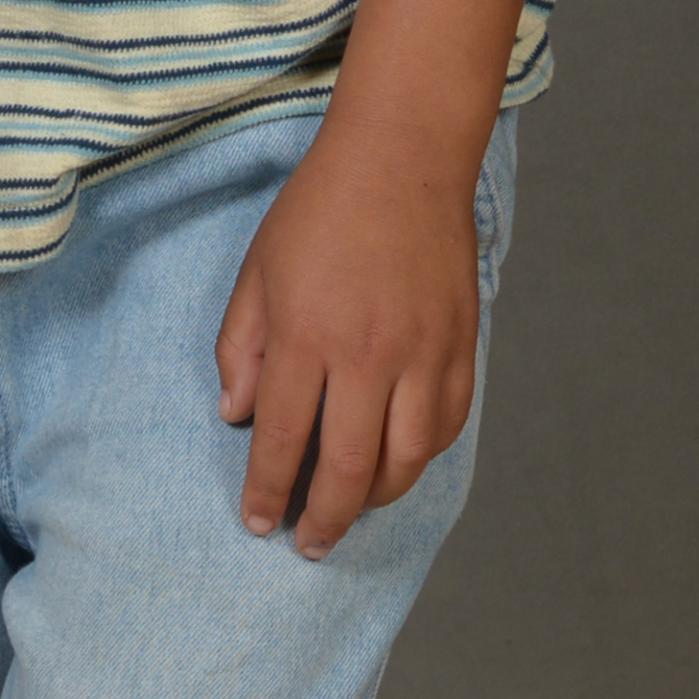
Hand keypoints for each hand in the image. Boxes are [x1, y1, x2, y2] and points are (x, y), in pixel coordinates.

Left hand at [214, 123, 480, 558]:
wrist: (402, 156)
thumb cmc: (320, 207)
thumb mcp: (258, 269)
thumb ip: (241, 346)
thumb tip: (236, 416)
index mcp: (308, 334)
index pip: (284, 438)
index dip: (268, 491)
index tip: (257, 522)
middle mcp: (369, 355)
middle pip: (349, 469)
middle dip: (324, 518)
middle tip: (308, 542)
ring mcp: (423, 354)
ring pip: (405, 462)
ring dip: (375, 499)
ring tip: (351, 507)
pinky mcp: (461, 346)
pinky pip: (446, 427)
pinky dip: (421, 457)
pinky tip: (398, 461)